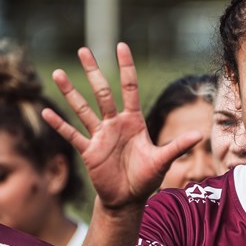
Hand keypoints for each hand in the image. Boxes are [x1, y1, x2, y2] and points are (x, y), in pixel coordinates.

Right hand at [42, 43, 201, 209]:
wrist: (128, 199)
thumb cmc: (146, 178)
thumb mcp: (162, 161)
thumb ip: (177, 146)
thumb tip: (199, 135)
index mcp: (134, 121)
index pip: (129, 88)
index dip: (126, 68)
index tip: (121, 46)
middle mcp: (115, 124)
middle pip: (102, 92)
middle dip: (93, 72)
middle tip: (83, 49)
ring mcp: (100, 136)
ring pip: (83, 109)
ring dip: (70, 93)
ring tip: (58, 74)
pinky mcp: (89, 151)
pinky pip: (72, 135)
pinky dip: (59, 125)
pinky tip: (46, 112)